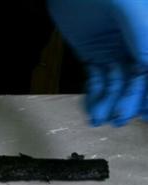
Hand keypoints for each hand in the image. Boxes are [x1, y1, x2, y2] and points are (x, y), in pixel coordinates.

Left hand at [48, 0, 147, 126]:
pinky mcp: (94, 54)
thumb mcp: (134, 11)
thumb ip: (145, 41)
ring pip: (117, 83)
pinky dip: (95, 94)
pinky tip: (94, 110)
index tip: (145, 114)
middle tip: (121, 121)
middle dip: (130, 102)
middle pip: (138, 80)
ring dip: (110, 102)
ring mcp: (117, 50)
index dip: (147, 93)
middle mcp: (139, 44)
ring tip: (101, 119)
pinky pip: (97, 79)